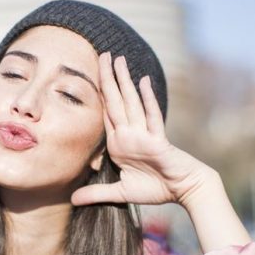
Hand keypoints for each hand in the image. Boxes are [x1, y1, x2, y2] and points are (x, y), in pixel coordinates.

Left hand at [71, 52, 215, 206]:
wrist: (183, 190)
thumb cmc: (156, 188)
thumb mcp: (120, 192)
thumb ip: (96, 193)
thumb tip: (72, 200)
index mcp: (119, 144)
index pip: (105, 114)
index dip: (98, 95)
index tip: (91, 75)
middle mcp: (130, 135)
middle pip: (115, 102)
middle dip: (107, 79)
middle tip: (102, 54)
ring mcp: (144, 136)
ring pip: (131, 103)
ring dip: (124, 82)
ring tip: (119, 59)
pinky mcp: (158, 141)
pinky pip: (152, 118)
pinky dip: (148, 100)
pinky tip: (143, 82)